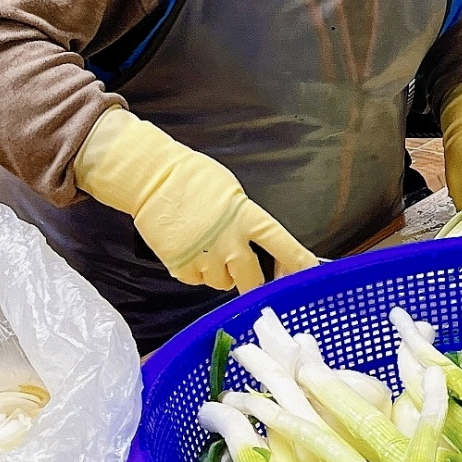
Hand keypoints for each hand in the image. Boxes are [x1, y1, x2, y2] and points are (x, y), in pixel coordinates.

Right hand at [73, 107, 318, 290]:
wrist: (152, 180)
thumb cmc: (192, 178)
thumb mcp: (232, 192)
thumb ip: (246, 219)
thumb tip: (255, 238)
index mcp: (247, 218)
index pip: (283, 246)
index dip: (299, 262)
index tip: (310, 273)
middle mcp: (230, 243)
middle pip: (253, 280)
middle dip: (253, 281)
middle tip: (248, 273)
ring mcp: (205, 259)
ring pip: (224, 283)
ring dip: (221, 274)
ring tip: (209, 249)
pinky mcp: (181, 268)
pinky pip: (197, 281)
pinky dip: (196, 272)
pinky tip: (190, 251)